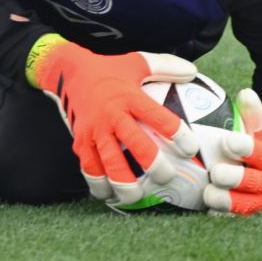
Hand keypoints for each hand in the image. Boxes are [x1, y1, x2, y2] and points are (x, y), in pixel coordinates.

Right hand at [28, 35, 191, 193]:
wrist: (69, 71)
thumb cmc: (109, 69)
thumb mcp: (137, 62)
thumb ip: (165, 66)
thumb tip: (192, 71)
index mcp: (130, 96)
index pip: (158, 117)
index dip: (176, 134)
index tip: (191, 149)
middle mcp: (112, 115)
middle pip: (136, 143)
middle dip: (153, 164)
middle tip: (167, 178)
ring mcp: (94, 130)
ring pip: (109, 162)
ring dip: (123, 183)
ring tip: (135, 198)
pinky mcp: (80, 140)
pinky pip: (89, 167)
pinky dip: (98, 184)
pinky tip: (108, 196)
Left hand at [192, 88, 261, 213]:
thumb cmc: (253, 147)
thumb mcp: (254, 130)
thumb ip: (252, 114)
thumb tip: (246, 93)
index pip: (258, 151)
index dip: (245, 147)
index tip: (227, 141)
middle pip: (252, 181)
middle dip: (234, 177)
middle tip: (216, 172)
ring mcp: (257, 200)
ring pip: (243, 203)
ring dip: (226, 199)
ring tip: (208, 192)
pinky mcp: (246, 214)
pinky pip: (233, 218)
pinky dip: (221, 214)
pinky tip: (206, 210)